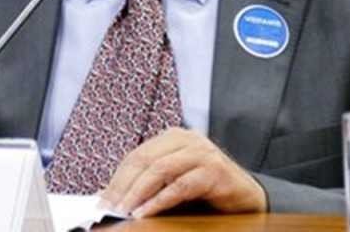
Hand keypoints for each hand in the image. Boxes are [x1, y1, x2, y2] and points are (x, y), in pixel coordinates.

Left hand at [100, 128, 266, 217]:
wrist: (246, 196)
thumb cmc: (206, 189)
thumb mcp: (172, 182)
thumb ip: (147, 184)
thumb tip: (110, 195)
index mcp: (173, 137)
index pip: (137, 155)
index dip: (117, 178)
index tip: (103, 200)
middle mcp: (188, 139)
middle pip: (144, 159)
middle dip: (123, 186)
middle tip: (110, 207)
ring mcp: (202, 152)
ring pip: (160, 169)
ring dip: (138, 193)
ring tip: (125, 211)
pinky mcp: (215, 171)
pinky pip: (181, 185)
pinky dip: (160, 200)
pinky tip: (146, 212)